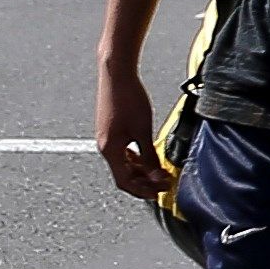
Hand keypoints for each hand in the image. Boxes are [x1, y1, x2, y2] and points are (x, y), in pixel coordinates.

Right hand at [95, 61, 165, 203]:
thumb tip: (158, 177)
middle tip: (165, 183)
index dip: (143, 190)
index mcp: (110, 150)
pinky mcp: (110, 130)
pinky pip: (122, 152)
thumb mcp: (143, 131)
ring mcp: (106, 138)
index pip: (124, 181)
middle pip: (123, 174)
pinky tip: (148, 156)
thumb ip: (150, 156)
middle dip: (144, 182)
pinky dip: (135, 159)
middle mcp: (105, 147)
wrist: (116, 75)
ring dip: (141, 171)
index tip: (161, 193)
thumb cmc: (129, 99)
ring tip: (159, 171)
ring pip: (123, 163)